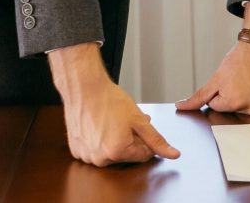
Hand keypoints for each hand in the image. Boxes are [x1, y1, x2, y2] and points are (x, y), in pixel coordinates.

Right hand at [48, 43, 179, 166]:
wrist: (84, 89)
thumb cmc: (110, 100)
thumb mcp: (139, 120)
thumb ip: (157, 140)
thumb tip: (173, 154)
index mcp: (117, 153)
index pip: (143, 155)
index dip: (146, 138)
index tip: (141, 125)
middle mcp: (100, 159)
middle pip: (126, 154)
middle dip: (131, 138)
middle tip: (128, 121)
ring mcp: (86, 156)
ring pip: (110, 152)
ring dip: (115, 139)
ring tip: (112, 121)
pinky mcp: (76, 150)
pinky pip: (94, 149)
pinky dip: (99, 140)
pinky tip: (98, 125)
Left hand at [175, 41, 249, 113]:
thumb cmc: (241, 58)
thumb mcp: (216, 77)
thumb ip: (198, 96)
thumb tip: (181, 106)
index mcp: (235, 103)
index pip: (218, 106)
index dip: (221, 92)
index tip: (231, 81)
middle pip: (236, 109)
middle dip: (237, 96)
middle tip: (243, 80)